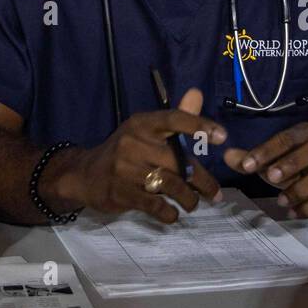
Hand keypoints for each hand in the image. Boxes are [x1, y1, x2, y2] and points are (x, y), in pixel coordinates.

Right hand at [42, 88, 225, 222]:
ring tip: (194, 204)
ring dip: (189, 199)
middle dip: (202, 181)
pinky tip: (173, 214)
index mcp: (143, 124)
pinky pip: (154, 205)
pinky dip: (169, 213)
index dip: (199, 125)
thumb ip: (177, 116)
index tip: (222, 137)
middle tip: (215, 194)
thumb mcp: (146, 130)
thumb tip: (197, 93)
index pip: (174, 119)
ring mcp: (125, 169)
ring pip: (170, 185)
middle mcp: (134, 142)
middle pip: (179, 161)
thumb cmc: (125, 151)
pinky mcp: (120, 193)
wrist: (84, 174)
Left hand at [223, 122, 307, 218]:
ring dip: (300, 189)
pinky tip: (293, 212)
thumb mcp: (276, 158)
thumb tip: (227, 155)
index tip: (248, 166)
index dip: (267, 150)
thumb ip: (253, 158)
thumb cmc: (299, 163)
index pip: (287, 138)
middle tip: (270, 177)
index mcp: (307, 134)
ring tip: (280, 201)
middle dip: (291, 164)